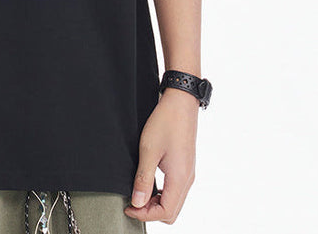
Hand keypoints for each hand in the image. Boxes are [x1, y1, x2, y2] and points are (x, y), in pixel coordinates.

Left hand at [123, 88, 197, 224]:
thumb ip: (143, 178)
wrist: (181, 102)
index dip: (145, 215)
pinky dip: (163, 193)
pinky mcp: (186, 166)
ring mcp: (188, 173)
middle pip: (172, 211)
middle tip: (132, 202)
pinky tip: (150, 183)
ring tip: (139, 193)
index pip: (166, 212)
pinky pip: (176, 190)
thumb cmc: (165, 122)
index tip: (129, 207)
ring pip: (175, 202)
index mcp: (180, 179)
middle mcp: (188, 179)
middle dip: (151, 212)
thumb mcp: (148, 150)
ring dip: (157, 203)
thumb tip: (137, 203)